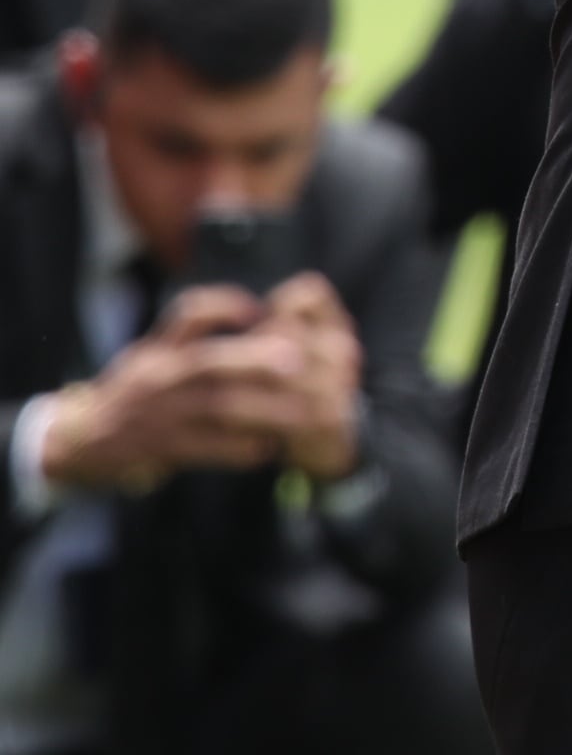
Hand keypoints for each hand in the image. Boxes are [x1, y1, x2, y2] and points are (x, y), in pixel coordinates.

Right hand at [37, 277, 360, 489]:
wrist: (85, 439)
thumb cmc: (137, 391)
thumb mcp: (154, 354)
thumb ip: (193, 336)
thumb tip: (259, 317)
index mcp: (160, 349)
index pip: (188, 314)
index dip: (224, 305)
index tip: (258, 308)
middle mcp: (160, 377)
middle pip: (208, 362)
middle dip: (255, 360)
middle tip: (299, 360)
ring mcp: (160, 414)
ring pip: (216, 408)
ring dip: (263, 410)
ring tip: (302, 413)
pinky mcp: (162, 449)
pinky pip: (205, 449)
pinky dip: (238, 448)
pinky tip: (266, 448)